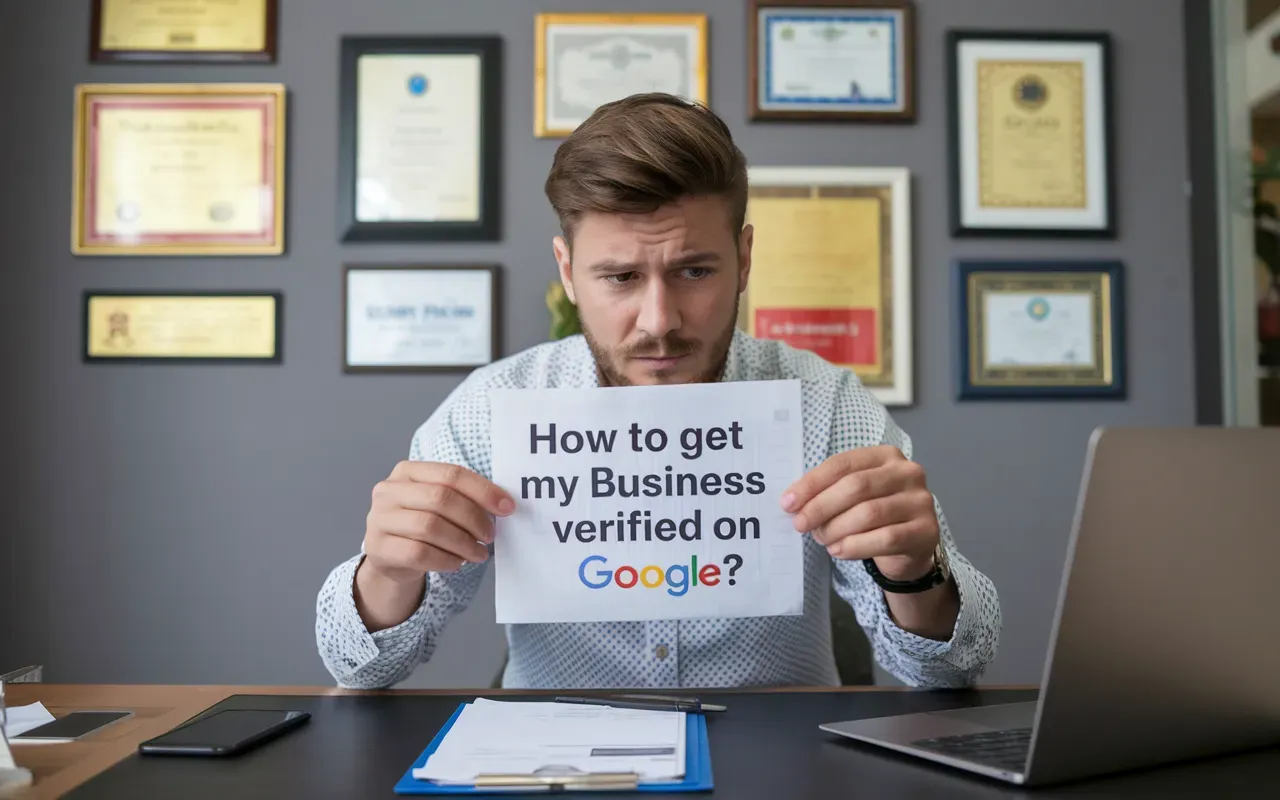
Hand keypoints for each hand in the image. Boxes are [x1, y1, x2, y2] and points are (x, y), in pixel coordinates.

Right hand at [362, 461, 515, 585]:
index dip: (483, 491)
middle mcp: (388, 490)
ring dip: (463, 542)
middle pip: (441, 498)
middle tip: (490, 535)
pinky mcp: (378, 547)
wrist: (389, 557)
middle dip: (473, 518)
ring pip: (430, 527)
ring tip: (478, 553)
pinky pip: (419, 553)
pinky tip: (457, 563)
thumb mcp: (436, 504)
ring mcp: (379, 519)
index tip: (507, 507)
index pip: (451, 474)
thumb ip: (463, 497)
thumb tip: (504, 504)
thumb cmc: (421, 525)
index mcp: (407, 471)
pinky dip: (445, 559)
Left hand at [781, 446, 938, 580]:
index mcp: (886, 456)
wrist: (909, 547)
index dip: (812, 483)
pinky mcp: (926, 531)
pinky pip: (884, 539)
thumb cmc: (875, 516)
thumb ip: (828, 491)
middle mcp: (908, 473)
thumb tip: (793, 502)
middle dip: (821, 507)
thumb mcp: (853, 496)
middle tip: (800, 524)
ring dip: (837, 529)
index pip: (843, 464)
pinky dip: (854, 546)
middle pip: (856, 486)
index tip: (788, 502)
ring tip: (822, 539)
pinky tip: (838, 550)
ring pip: (869, 513)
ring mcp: (920, 501)